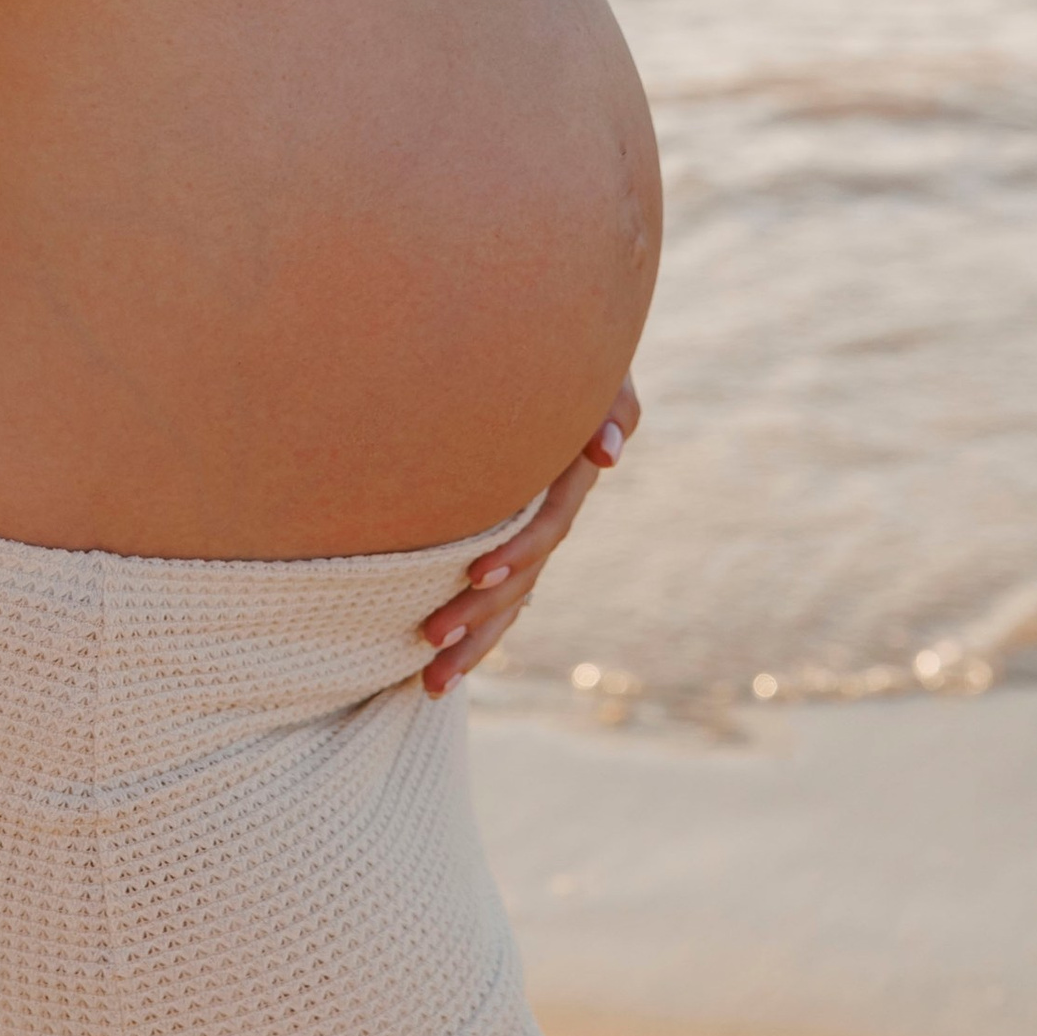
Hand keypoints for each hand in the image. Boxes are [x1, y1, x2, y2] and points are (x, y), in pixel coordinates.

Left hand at [413, 379, 639, 696]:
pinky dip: (469, 626)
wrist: (545, 353)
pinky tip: (426, 662)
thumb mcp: (599, 374)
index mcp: (567, 478)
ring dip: (472, 642)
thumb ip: (610, 405)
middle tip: (429, 644)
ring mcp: (529, 531)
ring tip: (427, 685)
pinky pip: (495, 592)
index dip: (516, 552)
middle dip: (480, 619)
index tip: (474, 575)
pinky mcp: (505, 534)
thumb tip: (605, 455)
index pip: (546, 528)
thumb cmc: (567, 350)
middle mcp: (551, 515)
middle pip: (522, 582)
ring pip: (507, 601)